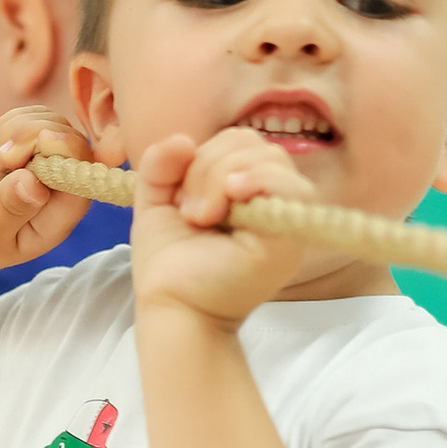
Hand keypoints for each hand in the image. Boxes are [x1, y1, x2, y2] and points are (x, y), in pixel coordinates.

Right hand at [0, 101, 111, 281]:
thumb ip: (8, 210)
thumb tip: (35, 186)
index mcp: (58, 216)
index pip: (80, 176)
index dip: (66, 149)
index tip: (36, 142)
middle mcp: (60, 188)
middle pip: (68, 140)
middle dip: (31, 135)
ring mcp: (48, 164)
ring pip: (50, 122)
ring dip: (15, 129)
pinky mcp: (32, 147)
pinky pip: (32, 117)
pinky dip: (7, 123)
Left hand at [126, 128, 316, 325]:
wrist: (172, 307)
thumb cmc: (170, 264)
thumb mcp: (157, 202)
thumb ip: (161, 165)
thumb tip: (183, 140)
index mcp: (247, 190)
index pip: (240, 142)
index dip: (205, 155)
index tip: (180, 197)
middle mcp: (272, 201)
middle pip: (254, 144)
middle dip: (208, 167)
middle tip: (190, 212)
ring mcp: (286, 219)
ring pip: (268, 159)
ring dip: (220, 179)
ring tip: (201, 218)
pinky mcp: (290, 238)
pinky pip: (287, 186)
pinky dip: (254, 181)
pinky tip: (228, 202)